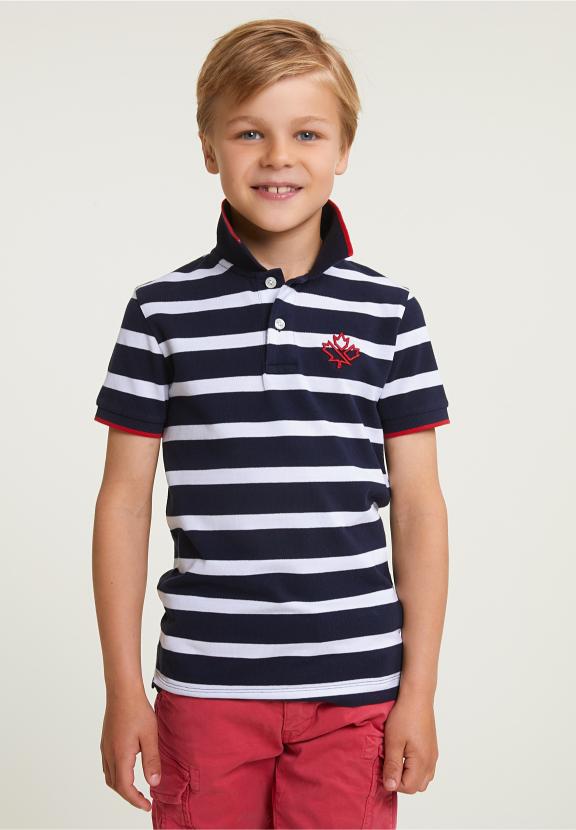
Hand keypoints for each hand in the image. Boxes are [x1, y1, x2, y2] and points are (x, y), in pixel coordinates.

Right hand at [100, 691, 161, 810]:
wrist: (122, 692)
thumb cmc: (138, 711)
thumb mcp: (150, 736)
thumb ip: (152, 761)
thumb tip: (154, 783)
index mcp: (121, 756)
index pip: (125, 788)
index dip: (136, 800)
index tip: (147, 806)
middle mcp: (109, 755)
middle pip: (116, 785)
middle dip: (129, 796)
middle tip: (143, 800)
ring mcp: (105, 748)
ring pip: (109, 777)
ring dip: (121, 787)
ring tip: (136, 789)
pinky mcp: (105, 742)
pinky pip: (108, 766)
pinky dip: (116, 775)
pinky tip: (127, 770)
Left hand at [381, 696, 438, 793]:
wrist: (417, 696)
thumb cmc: (404, 716)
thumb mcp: (393, 742)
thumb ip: (392, 766)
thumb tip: (390, 787)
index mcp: (422, 761)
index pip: (408, 788)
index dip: (393, 782)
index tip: (384, 767)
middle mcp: (431, 761)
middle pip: (417, 786)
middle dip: (402, 781)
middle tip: (389, 763)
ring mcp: (433, 755)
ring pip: (423, 778)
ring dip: (409, 775)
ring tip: (396, 759)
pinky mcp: (432, 748)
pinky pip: (426, 768)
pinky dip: (415, 768)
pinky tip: (404, 754)